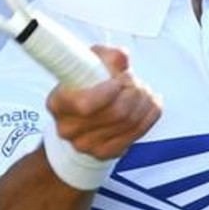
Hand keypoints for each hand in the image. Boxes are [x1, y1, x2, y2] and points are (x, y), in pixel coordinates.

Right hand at [46, 46, 161, 159]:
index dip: (108, 91)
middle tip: (135, 81)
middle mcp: (68, 129)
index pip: (85, 104)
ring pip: (130, 123)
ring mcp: (87, 145)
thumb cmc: (85, 85)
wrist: (83, 114)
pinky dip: (149, 115)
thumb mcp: (91, 62)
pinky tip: (149, 104)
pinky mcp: (106, 153)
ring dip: (144, 101)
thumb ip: (107, 56)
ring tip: (143, 89)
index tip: (119, 79)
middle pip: (115, 113)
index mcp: (58, 103)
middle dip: (133, 92)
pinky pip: (137, 133)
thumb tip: (122, 57)